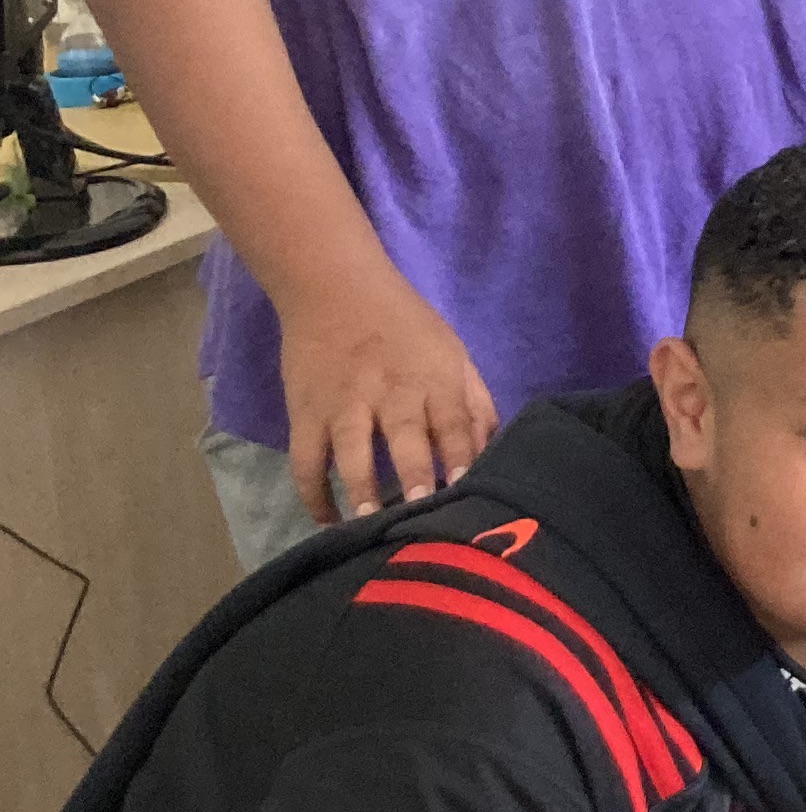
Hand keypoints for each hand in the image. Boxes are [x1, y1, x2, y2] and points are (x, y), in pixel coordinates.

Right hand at [275, 266, 499, 524]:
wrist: (333, 287)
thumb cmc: (406, 326)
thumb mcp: (454, 354)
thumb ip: (475, 404)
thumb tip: (495, 454)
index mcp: (434, 378)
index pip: (455, 421)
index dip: (463, 457)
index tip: (469, 491)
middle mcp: (390, 392)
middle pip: (405, 436)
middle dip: (414, 474)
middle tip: (419, 512)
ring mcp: (343, 403)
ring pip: (349, 450)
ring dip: (359, 487)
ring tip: (367, 524)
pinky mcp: (304, 413)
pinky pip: (304, 459)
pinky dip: (312, 492)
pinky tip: (327, 520)